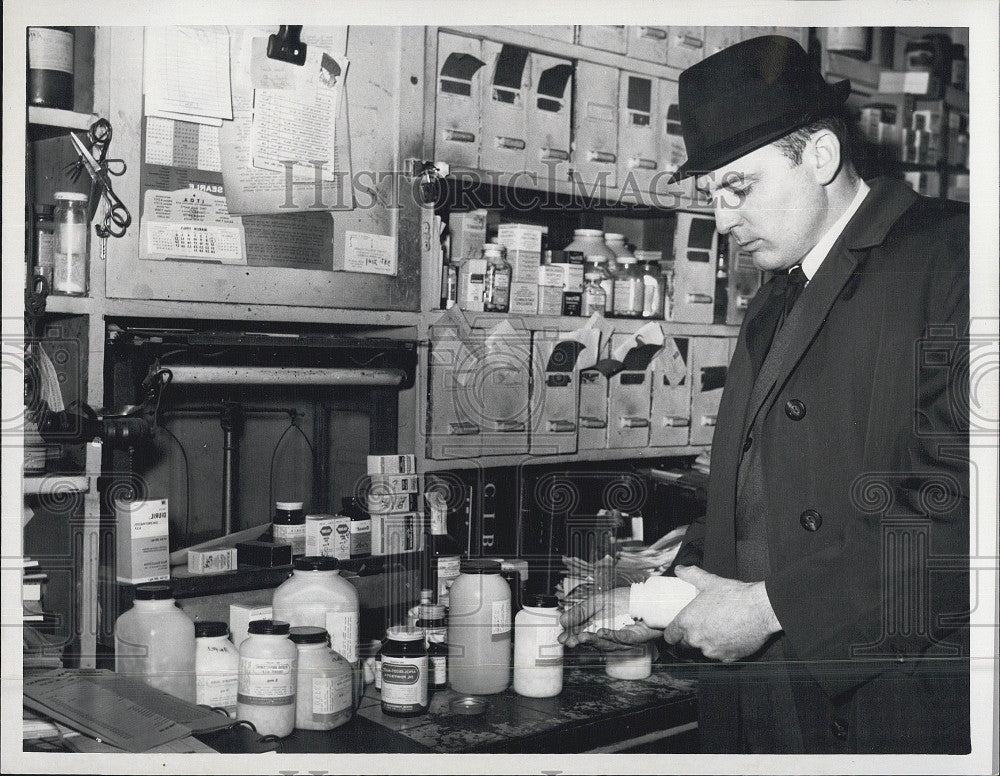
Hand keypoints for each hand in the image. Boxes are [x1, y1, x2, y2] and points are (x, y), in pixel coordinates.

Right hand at [558, 586, 661, 650]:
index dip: (572, 638)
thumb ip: (581, 611)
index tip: (562, 640)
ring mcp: (623, 639)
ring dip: (597, 640)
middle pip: (594, 642)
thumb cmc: (625, 600)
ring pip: (608, 643)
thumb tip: (561, 620)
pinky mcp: (636, 637)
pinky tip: (606, 632)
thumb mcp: (598, 602)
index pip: (582, 635)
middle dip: (583, 642)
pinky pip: (626, 639)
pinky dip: (617, 637)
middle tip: (573, 641)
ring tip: (586, 635)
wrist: (650, 598)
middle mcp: (610, 637)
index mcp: (598, 628)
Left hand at [662, 565, 781, 661]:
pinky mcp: (728, 658)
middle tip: (698, 628)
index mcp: (687, 622)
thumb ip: (691, 574)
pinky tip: (729, 638)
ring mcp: (712, 651)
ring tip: (716, 631)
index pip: (670, 637)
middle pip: (684, 646)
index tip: (676, 631)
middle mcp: (696, 640)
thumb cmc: (733, 595)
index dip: (672, 634)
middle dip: (688, 639)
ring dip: (706, 645)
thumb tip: (679, 570)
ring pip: (703, 652)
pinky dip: (723, 650)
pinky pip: (721, 656)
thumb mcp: (709, 581)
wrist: (759, 609)